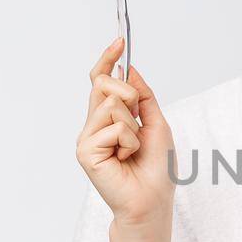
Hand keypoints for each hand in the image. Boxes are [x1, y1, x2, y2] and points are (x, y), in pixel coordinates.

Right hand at [75, 37, 175, 228]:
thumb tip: (128, 68)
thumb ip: (142, 96)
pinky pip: (112, 126)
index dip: (108, 60)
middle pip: (104, 84)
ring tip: (132, 149)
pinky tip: (125, 158)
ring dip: (133, 126)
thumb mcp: (156, 123)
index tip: (120, 40)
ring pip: (112, 104)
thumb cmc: (155, 169)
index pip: (101, 81)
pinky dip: (128, 141)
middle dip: (130, 96)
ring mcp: (87, 137)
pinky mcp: (85, 150)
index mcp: (108, 118)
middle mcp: (93, 124)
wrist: (151, 201)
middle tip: (139, 123)